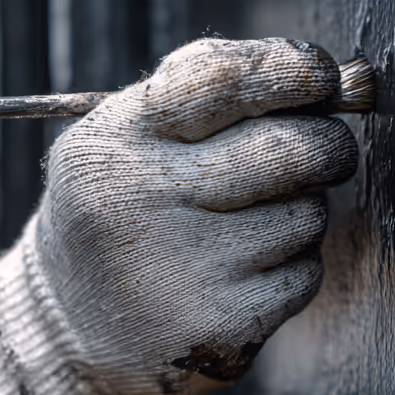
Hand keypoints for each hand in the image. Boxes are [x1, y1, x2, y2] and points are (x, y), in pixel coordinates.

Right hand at [0, 37, 358, 394]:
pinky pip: (305, 273)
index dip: (291, 70)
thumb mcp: (123, 132)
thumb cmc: (118, 206)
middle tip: (322, 149)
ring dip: (299, 211)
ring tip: (248, 223)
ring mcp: (183, 267)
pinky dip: (292, 266)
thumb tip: (328, 75)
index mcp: (118, 139)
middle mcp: (143, 198)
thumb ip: (204, 89)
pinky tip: (244, 270)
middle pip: (291, 148)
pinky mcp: (220, 324)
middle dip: (327, 143)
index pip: (224, 79)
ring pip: (307, 214)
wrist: (67, 320)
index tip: (322, 75)